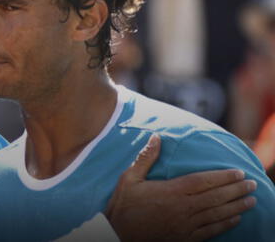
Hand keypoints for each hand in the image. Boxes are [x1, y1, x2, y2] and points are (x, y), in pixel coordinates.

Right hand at [105, 134, 256, 241]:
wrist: (117, 234)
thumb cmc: (123, 206)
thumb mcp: (129, 178)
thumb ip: (146, 158)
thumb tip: (156, 137)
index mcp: (170, 191)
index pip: (203, 181)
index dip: (223, 177)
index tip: (238, 172)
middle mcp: (182, 208)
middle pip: (215, 197)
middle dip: (236, 190)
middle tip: (252, 184)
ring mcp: (185, 225)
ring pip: (217, 214)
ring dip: (236, 207)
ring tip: (251, 200)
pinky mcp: (184, 238)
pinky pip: (210, 231)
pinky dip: (225, 224)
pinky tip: (235, 219)